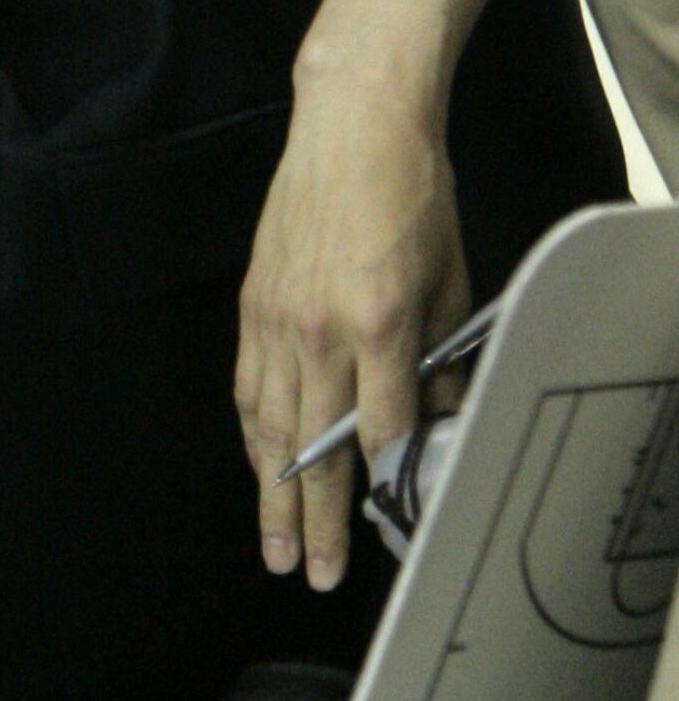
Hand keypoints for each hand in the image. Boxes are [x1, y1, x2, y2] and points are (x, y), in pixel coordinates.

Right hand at [235, 68, 469, 588]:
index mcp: (380, 323)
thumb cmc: (412, 195)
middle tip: (309, 573)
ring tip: (274, 546)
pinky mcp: (254, 304)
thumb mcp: (452, 277)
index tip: (388, 526)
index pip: (382, 428)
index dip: (386, 482)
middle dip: (314, 518)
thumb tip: (441, 418)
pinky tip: (258, 467)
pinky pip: (248, 387)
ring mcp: (278, 319)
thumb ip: (444, 356)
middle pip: (316, 446)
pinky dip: (252, 435)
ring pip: (271, 426)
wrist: (352, 127)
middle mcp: (320, 330)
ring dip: (271, 493)